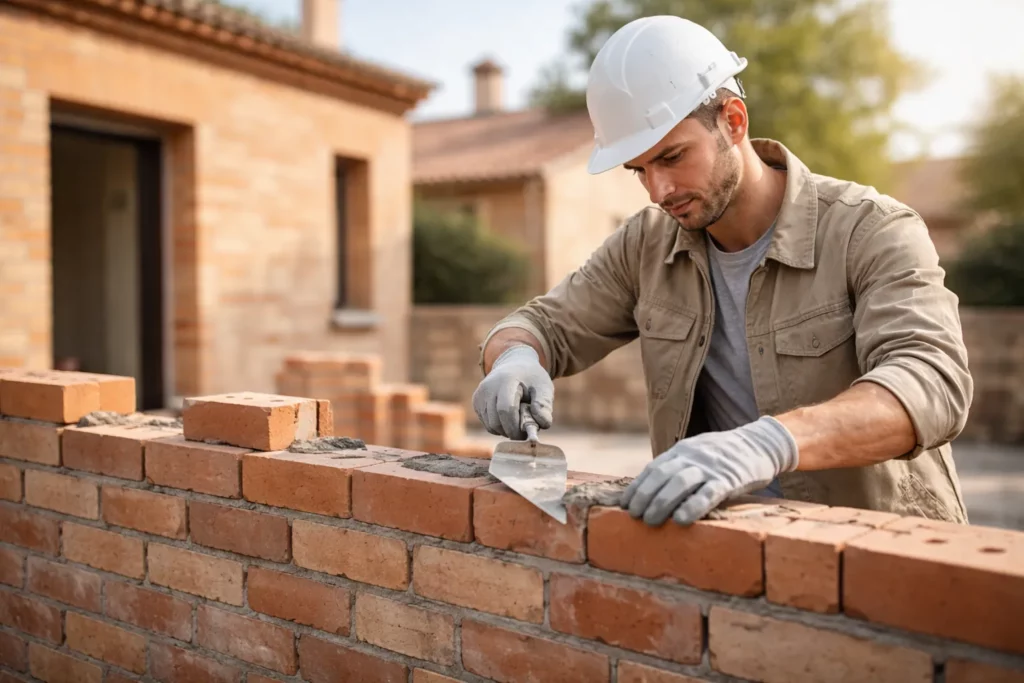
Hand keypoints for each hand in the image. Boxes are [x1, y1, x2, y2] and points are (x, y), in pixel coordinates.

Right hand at [472, 345, 553, 439]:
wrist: (514, 364)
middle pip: (496, 421)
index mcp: (506, 381)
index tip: (525, 433)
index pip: (506, 409)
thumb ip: (544, 405)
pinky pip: (487, 424)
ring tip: (517, 421)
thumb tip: (543, 425)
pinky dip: (499, 427)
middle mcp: (488, 387)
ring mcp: (479, 394)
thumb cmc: (531, 378)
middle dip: (511, 431)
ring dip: (505, 430)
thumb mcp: (544, 387)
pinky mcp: (476, 401)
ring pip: (490, 425)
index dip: (515, 427)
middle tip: (523, 431)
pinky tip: (508, 417)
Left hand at [620, 416, 798, 525]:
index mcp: (682, 451)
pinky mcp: (729, 479)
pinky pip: (708, 493)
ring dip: (662, 503)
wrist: (761, 443)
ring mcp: (710, 467)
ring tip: (650, 521)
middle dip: (644, 497)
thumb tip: (653, 491)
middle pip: (661, 476)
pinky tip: (681, 520)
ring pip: (680, 483)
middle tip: (634, 516)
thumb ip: (678, 467)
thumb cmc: (724, 456)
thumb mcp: (697, 454)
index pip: (653, 469)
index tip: (625, 504)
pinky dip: (693, 506)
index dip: (637, 487)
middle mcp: (692, 456)